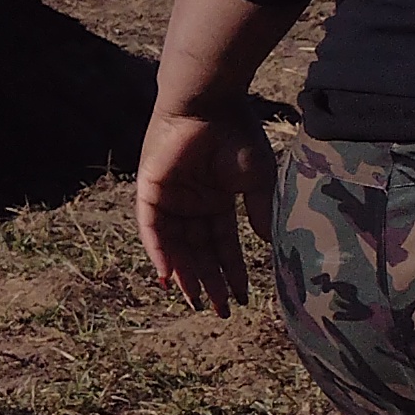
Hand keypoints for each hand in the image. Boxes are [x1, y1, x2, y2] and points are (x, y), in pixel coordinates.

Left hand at [135, 100, 272, 314]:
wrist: (210, 104)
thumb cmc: (236, 135)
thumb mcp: (255, 181)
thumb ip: (258, 213)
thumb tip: (265, 246)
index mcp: (217, 200)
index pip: (223, 244)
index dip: (232, 271)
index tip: (242, 298)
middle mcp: (192, 203)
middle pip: (198, 250)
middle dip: (209, 280)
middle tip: (218, 309)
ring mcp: (170, 198)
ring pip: (175, 245)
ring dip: (185, 273)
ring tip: (196, 300)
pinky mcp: (149, 189)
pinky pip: (151, 228)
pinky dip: (159, 252)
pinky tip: (170, 276)